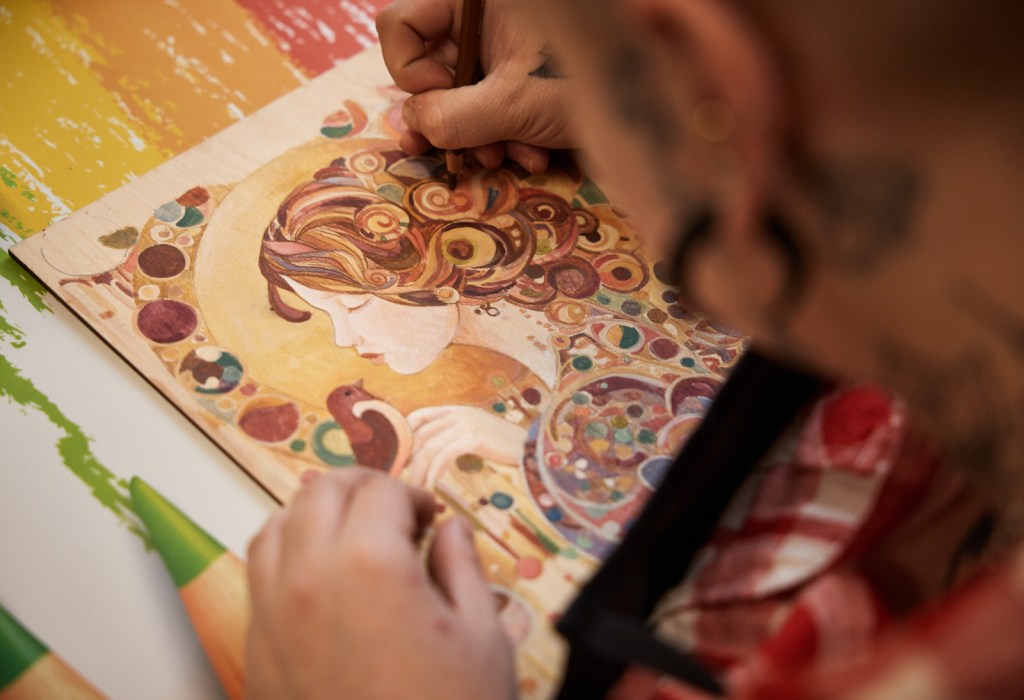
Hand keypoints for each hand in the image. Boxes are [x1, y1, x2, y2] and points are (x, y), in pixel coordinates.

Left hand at [246, 469, 515, 699]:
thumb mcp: (482, 636)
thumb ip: (462, 565)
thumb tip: (449, 529)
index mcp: (370, 564)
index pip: (382, 492)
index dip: (414, 495)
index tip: (432, 517)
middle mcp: (309, 577)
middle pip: (321, 492)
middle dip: (363, 488)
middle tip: (396, 511)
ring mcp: (273, 614)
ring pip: (276, 525)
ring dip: (316, 514)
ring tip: (353, 535)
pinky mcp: (256, 652)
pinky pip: (257, 576)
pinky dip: (286, 555)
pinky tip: (319, 577)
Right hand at [377, 0, 573, 172]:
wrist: (647, 103)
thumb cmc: (585, 81)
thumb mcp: (514, 102)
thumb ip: (453, 116)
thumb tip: (413, 124)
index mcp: (476, 1)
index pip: (401, 25)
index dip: (410, 72)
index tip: (437, 103)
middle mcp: (483, 18)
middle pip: (429, 67)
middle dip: (448, 117)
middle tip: (458, 153)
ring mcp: (503, 48)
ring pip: (460, 95)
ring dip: (479, 136)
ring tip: (506, 157)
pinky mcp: (521, 76)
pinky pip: (490, 106)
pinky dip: (505, 134)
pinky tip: (534, 155)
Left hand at [407, 405, 527, 485]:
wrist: (533, 446)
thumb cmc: (505, 446)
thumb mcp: (476, 434)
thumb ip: (455, 437)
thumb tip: (431, 454)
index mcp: (456, 409)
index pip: (419, 416)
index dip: (405, 436)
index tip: (402, 458)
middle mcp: (458, 412)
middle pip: (421, 434)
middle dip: (409, 459)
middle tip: (403, 480)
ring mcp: (466, 423)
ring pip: (429, 446)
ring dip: (419, 470)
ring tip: (416, 488)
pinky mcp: (474, 437)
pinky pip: (444, 455)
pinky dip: (434, 472)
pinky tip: (433, 485)